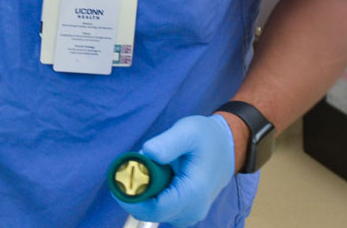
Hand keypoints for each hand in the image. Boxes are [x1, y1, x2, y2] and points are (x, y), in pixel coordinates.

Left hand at [117, 115, 234, 226]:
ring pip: (152, 212)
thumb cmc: (206, 138)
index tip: (119, 177)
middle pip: (150, 212)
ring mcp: (188, 216)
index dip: (132, 197)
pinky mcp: (183, 214)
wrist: (226, 149)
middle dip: (135, 191)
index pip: (154, 209)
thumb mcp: (188, 131)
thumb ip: (166, 143)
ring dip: (143, 193)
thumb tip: (146, 154)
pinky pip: (159, 210)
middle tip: (132, 166)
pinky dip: (151, 195)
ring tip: (150, 167)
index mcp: (193, 193)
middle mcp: (192, 211)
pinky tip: (156, 177)